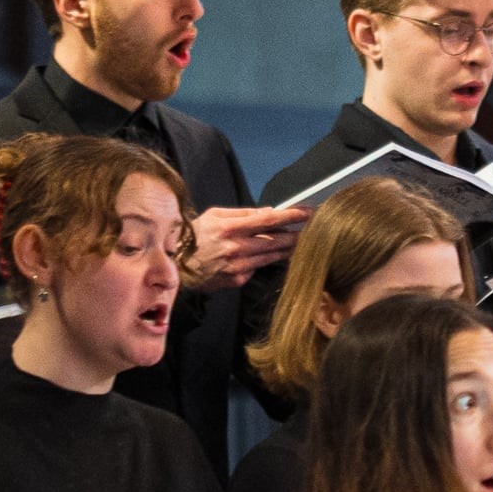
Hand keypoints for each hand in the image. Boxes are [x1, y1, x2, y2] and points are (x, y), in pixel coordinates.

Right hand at [183, 203, 307, 287]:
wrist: (176, 266)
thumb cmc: (195, 236)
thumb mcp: (214, 215)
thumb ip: (242, 213)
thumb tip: (269, 212)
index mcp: (231, 227)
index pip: (269, 220)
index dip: (292, 216)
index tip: (309, 213)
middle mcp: (238, 247)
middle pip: (277, 241)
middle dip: (298, 235)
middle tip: (315, 231)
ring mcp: (239, 266)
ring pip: (273, 256)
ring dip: (290, 249)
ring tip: (304, 242)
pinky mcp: (238, 279)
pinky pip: (259, 267)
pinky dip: (268, 260)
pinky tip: (277, 256)